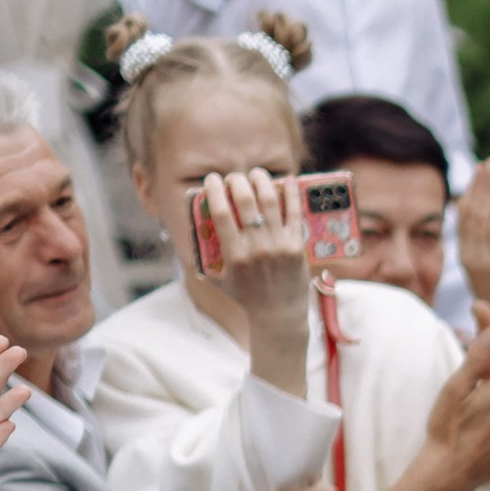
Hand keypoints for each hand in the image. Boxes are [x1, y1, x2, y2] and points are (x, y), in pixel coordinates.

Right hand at [195, 172, 312, 375]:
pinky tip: (288, 180)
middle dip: (237, 181)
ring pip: (270, 201)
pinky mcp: (297, 246)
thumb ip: (204, 261)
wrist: (278, 316)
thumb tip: (192, 238)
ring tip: (256, 174)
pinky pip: (294, 213)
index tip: (212, 179)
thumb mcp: (220, 281)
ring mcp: (279, 245)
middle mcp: (256, 247)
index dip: (215, 190)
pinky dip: (291, 193)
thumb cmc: (246, 298)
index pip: (221, 212)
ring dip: (262, 181)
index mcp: (234, 254)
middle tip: (235, 177)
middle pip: (246, 200)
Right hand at [455, 157, 489, 322]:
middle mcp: (474, 262)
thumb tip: (489, 248)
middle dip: (478, 189)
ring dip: (487, 191)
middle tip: (488, 163)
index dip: (472, 203)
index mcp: (472, 266)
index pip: (468, 227)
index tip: (476, 180)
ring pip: (482, 220)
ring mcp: (486, 265)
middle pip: (472, 218)